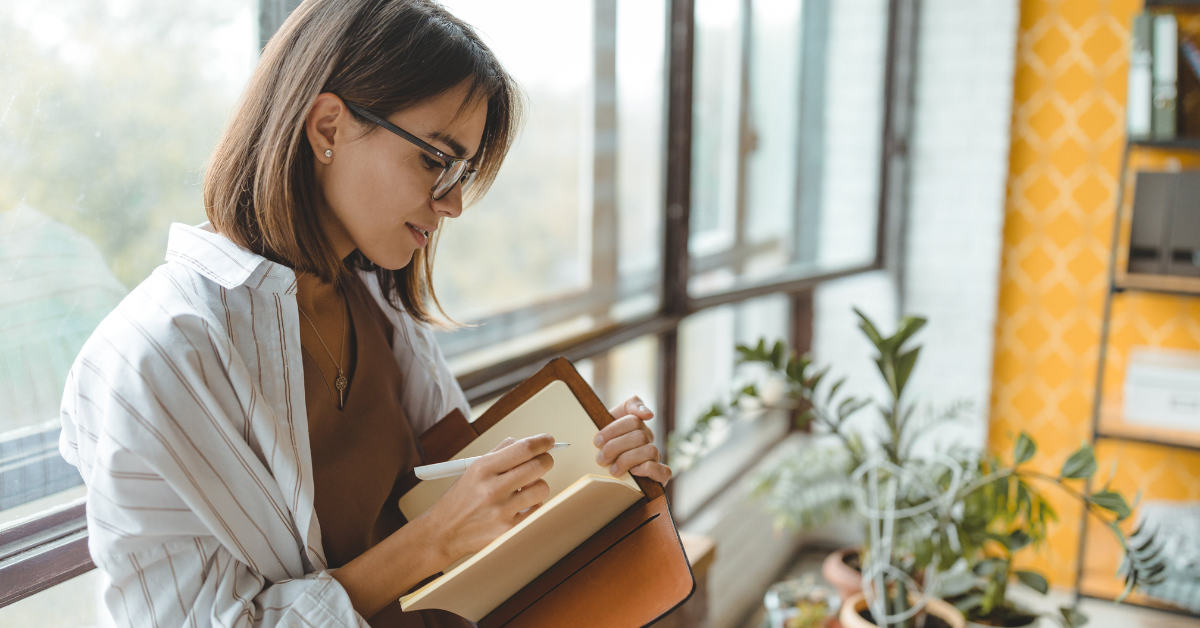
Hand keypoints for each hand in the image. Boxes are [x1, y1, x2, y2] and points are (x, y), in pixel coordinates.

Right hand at [420, 434, 555, 564]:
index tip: (549, 441)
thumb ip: (501, 453)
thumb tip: (530, 443)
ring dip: (538, 485)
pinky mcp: (508, 530)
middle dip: (546, 461)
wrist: (444, 532)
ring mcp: (501, 511)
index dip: (542, 442)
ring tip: (525, 489)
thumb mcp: (472, 469)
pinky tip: (520, 506)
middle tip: (543, 462)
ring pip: (542, 488)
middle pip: (538, 466)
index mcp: (483, 469)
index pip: (523, 448)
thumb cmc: (461, 499)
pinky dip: (533, 505)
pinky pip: (538, 510)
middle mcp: (492, 489)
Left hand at [594, 396, 671, 484]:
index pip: (632, 419)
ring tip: (613, 469)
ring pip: (650, 451)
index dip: (613, 430)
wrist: (601, 477)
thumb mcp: (606, 426)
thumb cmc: (604, 450)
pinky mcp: (660, 476)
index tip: (597, 441)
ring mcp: (655, 457)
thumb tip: (649, 414)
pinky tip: (633, 472)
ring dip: (627, 460)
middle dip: (616, 447)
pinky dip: (647, 470)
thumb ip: (627, 408)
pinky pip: (663, 471)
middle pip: (639, 436)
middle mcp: (648, 439)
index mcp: (636, 426)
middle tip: (601, 458)